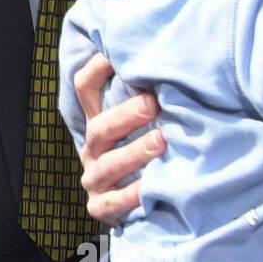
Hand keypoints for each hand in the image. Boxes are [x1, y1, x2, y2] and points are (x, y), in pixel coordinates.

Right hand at [73, 52, 164, 224]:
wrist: (142, 206)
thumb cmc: (150, 155)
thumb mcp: (146, 125)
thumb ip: (150, 99)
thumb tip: (176, 59)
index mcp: (100, 122)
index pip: (86, 87)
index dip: (97, 68)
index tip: (119, 53)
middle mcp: (93, 148)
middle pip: (99, 126)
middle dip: (125, 115)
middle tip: (152, 104)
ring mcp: (95, 179)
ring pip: (107, 164)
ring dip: (133, 152)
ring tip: (161, 141)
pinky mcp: (102, 208)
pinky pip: (112, 203)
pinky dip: (131, 195)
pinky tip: (151, 186)